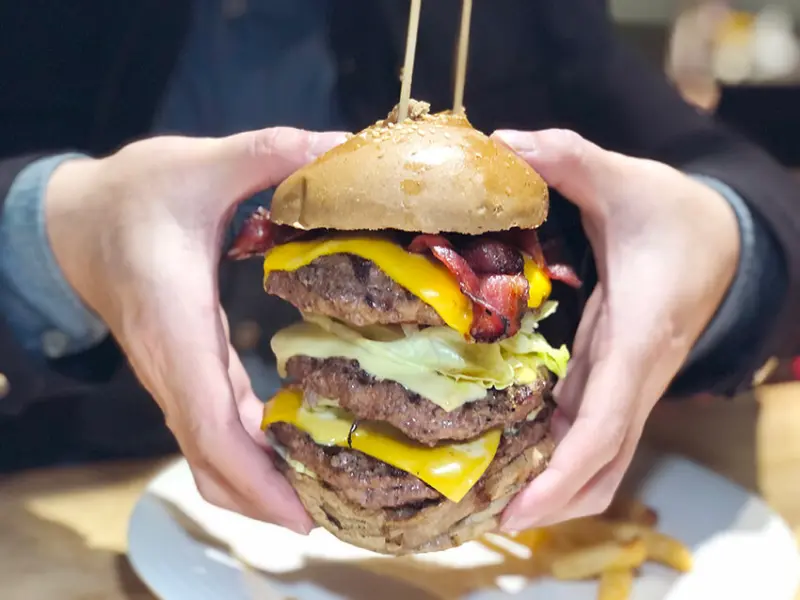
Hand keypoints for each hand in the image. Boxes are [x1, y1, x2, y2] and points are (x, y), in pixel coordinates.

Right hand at [45, 127, 346, 531]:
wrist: (77, 218)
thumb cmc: (135, 194)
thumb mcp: (201, 164)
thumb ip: (269, 154)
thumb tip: (340, 148)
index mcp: (174, 324)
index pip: (206, 422)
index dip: (251, 477)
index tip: (299, 516)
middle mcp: (171, 365)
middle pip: (210, 461)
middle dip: (265, 500)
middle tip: (334, 516)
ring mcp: (174, 375)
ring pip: (208, 455)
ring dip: (259, 485)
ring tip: (326, 495)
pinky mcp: (183, 371)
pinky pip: (212, 431)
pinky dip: (248, 456)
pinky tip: (293, 452)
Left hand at [492, 129, 739, 530]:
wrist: (722, 236)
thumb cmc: (675, 214)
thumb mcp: (625, 179)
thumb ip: (569, 159)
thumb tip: (505, 144)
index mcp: (639, 340)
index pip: (605, 426)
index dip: (564, 474)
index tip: (518, 508)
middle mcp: (634, 376)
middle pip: (602, 465)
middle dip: (550, 500)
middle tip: (480, 516)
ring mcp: (627, 383)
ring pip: (599, 458)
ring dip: (552, 485)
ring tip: (484, 497)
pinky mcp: (616, 377)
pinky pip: (589, 431)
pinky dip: (555, 454)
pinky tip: (508, 452)